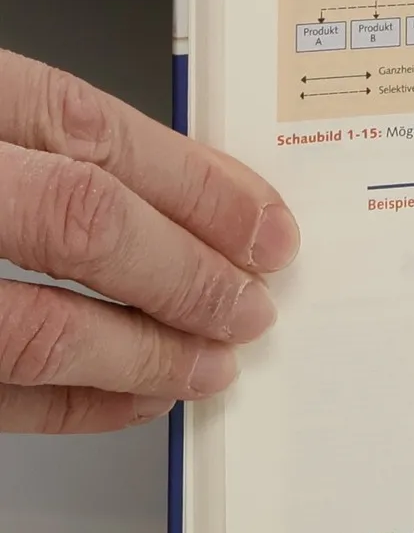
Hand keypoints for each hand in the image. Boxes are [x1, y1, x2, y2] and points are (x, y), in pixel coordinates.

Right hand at [0, 50, 297, 434]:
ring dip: (150, 354)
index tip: (267, 225)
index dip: (198, 183)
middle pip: (89, 223)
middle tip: (255, 306)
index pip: (90, 128)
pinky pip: (1, 396)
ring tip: (213, 363)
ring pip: (46, 328)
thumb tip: (192, 197)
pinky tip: (134, 396)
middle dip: (193, 273)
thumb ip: (55, 149)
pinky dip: (78, 404)